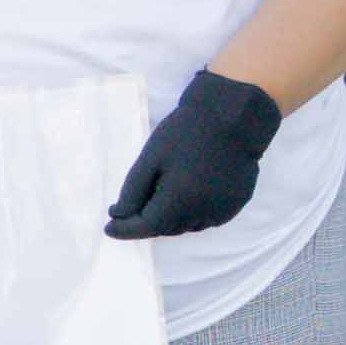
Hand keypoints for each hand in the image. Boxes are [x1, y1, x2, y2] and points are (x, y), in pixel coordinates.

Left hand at [107, 70, 282, 239]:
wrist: (233, 115)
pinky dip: (193, 211)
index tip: (109, 227)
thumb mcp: (150, 158)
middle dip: (147, 220)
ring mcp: (223, 211)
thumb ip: (132, 192)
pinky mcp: (236, 204)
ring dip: (171, 217)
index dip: (125, 229)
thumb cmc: (186, 132)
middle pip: (166, 229)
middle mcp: (202, 213)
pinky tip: (190, 190)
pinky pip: (207, 218)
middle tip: (134, 204)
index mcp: (179, 202)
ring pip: (186, 226)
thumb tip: (118, 217)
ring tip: (165, 191)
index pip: (145, 227)